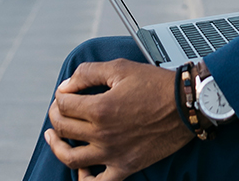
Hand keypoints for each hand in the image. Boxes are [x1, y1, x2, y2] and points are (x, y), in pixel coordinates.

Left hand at [45, 59, 192, 179]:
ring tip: (54, 137)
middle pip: (64, 129)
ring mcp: (112, 154)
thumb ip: (87, 73)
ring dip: (57, 147)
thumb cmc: (154, 84)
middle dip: (56, 116)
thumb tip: (66, 86)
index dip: (60, 95)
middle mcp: (102, 134)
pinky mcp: (125, 167)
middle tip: (59, 109)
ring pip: (71, 159)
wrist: (184, 105)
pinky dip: (84, 180)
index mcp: (100, 108)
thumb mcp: (120, 68)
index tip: (65, 92)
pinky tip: (81, 170)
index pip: (64, 105)